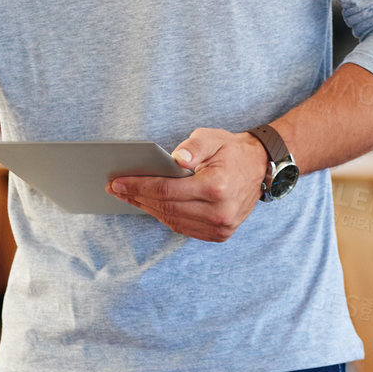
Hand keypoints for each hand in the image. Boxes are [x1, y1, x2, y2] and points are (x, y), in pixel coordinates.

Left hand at [105, 128, 266, 242]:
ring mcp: (220, 227)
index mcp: (216, 187)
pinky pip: (183, 227)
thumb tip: (176, 159)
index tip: (117, 182)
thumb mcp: (212, 137)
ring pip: (172, 220)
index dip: (139, 187)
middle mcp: (219, 212)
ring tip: (127, 196)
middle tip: (114, 188)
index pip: (167, 191)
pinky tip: (148, 205)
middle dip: (136, 197)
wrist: (258, 168)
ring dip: (147, 209)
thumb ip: (194, 146)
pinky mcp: (219, 234)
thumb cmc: (230, 150)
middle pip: (166, 207)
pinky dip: (164, 217)